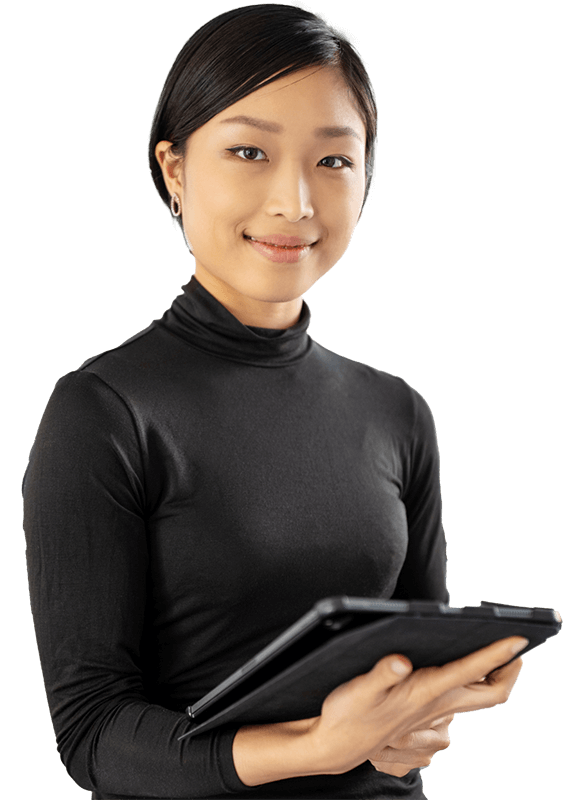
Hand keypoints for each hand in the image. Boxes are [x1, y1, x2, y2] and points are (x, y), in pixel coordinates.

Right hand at [307, 636, 526, 775]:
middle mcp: (439, 706)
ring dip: (492, 676)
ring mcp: (436, 714)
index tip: (518, 637)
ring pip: (479, 698)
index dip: (497, 654)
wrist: (337, 747)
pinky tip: (461, 670)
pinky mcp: (428, 715)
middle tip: (515, 644)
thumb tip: (401, 660)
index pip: (473, 671)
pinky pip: (463, 701)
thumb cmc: (348, 715)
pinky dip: (472, 683)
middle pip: (492, 693)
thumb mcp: (359, 690)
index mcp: (427, 693)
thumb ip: (382, 673)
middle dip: (509, 668)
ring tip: (494, 651)